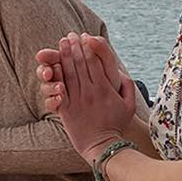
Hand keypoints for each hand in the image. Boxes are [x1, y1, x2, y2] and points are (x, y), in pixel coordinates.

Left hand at [37, 33, 135, 160]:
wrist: (102, 145)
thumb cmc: (116, 125)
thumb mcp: (129, 106)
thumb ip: (128, 87)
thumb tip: (124, 74)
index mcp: (105, 89)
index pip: (95, 63)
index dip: (89, 48)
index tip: (85, 37)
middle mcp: (91, 92)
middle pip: (81, 64)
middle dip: (74, 47)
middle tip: (70, 35)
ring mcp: (78, 100)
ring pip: (69, 73)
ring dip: (64, 56)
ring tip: (61, 43)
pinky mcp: (67, 109)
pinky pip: (60, 89)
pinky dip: (55, 76)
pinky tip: (52, 66)